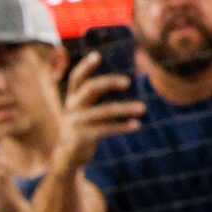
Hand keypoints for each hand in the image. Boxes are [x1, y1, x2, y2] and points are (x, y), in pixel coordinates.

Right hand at [53, 51, 141, 169]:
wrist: (68, 156)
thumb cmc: (84, 127)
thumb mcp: (84, 110)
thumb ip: (95, 97)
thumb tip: (126, 81)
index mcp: (72, 98)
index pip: (76, 78)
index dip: (85, 66)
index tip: (98, 55)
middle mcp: (72, 108)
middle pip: (90, 89)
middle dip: (109, 82)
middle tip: (128, 82)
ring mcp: (75, 123)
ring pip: (103, 111)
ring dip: (125, 108)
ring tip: (143, 107)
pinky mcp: (81, 137)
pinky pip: (105, 129)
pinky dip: (122, 126)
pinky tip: (136, 125)